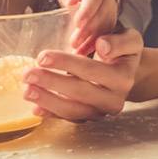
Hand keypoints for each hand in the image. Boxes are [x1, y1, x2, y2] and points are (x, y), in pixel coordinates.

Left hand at [23, 29, 142, 121]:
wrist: (129, 71)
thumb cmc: (124, 50)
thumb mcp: (130, 40)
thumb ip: (120, 42)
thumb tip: (102, 46)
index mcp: (123, 78)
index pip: (90, 70)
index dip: (65, 63)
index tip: (41, 56)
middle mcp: (113, 100)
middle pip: (78, 92)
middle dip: (50, 82)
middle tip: (27, 73)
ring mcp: (101, 112)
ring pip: (72, 110)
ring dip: (47, 100)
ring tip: (26, 89)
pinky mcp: (90, 118)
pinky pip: (69, 119)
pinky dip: (51, 114)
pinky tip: (35, 107)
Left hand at [49, 0, 120, 53]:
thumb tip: (72, 1)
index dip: (87, 9)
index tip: (77, 22)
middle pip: (102, 13)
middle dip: (88, 29)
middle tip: (73, 42)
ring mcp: (111, 8)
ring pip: (106, 26)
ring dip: (92, 40)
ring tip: (76, 51)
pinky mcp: (109, 20)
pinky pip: (106, 34)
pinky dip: (94, 45)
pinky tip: (82, 54)